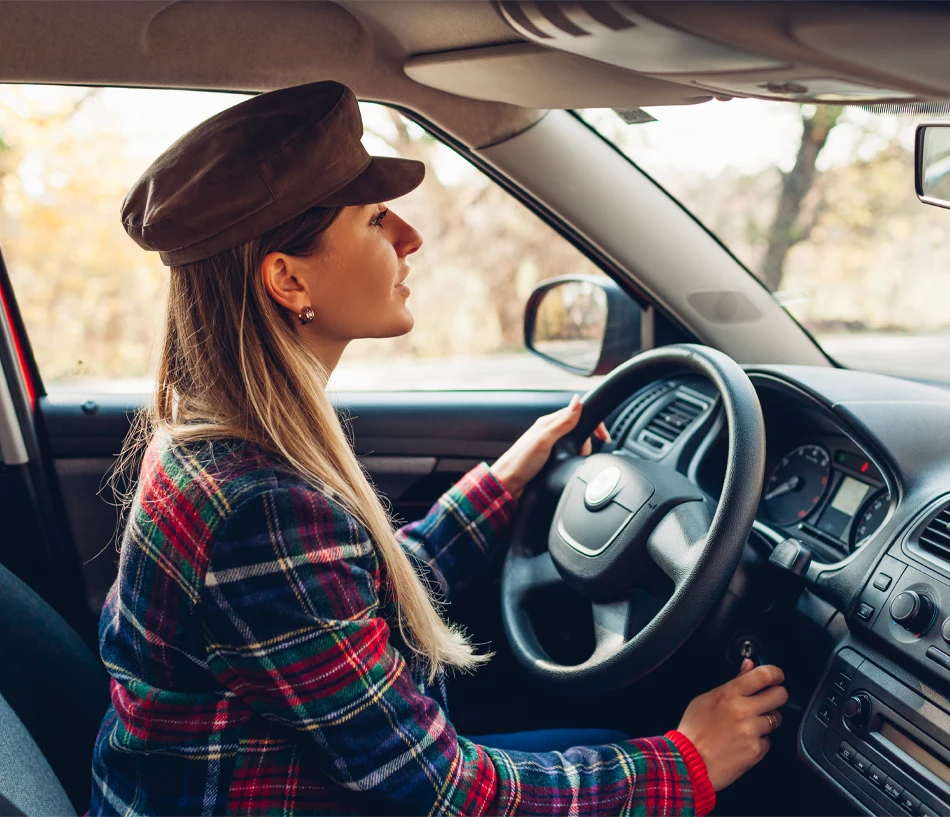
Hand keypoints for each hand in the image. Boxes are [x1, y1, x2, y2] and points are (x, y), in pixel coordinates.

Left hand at [490, 394, 608, 499]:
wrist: (507, 484)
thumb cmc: (520, 462)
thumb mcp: (544, 440)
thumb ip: (563, 422)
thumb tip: (578, 401)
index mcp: (548, 423)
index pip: (577, 414)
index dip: (593, 423)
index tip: (604, 436)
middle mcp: (549, 432)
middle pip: (579, 431)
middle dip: (587, 442)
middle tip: (584, 454)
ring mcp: (549, 446)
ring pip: (575, 444)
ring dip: (581, 452)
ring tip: (577, 461)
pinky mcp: (549, 460)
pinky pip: (569, 455)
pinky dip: (575, 459)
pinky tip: (572, 465)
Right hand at [676, 660, 787, 791]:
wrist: (690, 762)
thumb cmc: (694, 729)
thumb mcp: (706, 698)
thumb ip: (733, 681)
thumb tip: (749, 666)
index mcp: (729, 694)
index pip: (763, 675)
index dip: (775, 673)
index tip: (776, 675)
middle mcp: (743, 710)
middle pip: (779, 695)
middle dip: (777, 695)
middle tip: (770, 698)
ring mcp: (752, 731)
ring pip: (776, 718)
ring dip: (768, 719)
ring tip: (750, 724)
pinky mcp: (757, 750)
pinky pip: (768, 740)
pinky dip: (759, 740)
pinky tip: (744, 741)